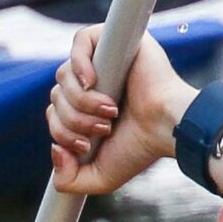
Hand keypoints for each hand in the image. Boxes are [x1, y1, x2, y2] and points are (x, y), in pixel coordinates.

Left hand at [47, 26, 193, 196]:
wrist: (168, 128)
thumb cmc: (141, 148)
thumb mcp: (98, 177)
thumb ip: (68, 180)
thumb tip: (54, 150)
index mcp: (86, 109)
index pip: (54, 113)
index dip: (62, 131)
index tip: (87, 145)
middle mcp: (92, 84)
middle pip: (56, 95)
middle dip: (74, 120)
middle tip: (105, 128)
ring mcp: (103, 61)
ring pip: (64, 75)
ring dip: (82, 101)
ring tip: (110, 111)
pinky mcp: (116, 41)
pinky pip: (81, 41)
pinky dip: (79, 63)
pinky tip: (91, 82)